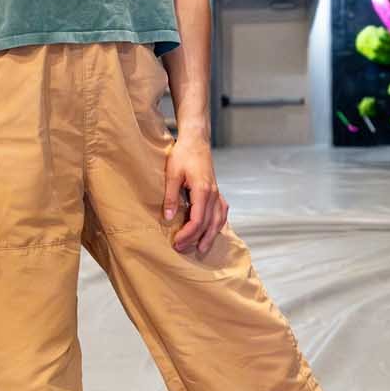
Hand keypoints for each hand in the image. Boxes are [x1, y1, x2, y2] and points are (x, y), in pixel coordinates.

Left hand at [163, 134, 228, 255]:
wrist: (196, 140)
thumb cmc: (183, 154)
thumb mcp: (172, 174)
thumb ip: (170, 196)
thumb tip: (168, 217)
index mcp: (202, 190)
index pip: (198, 220)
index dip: (188, 234)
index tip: (176, 242)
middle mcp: (213, 194)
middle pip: (209, 224)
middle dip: (196, 239)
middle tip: (182, 249)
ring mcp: (217, 193)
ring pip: (218, 220)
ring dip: (210, 236)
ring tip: (202, 249)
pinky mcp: (216, 191)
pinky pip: (222, 211)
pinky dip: (219, 223)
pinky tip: (214, 230)